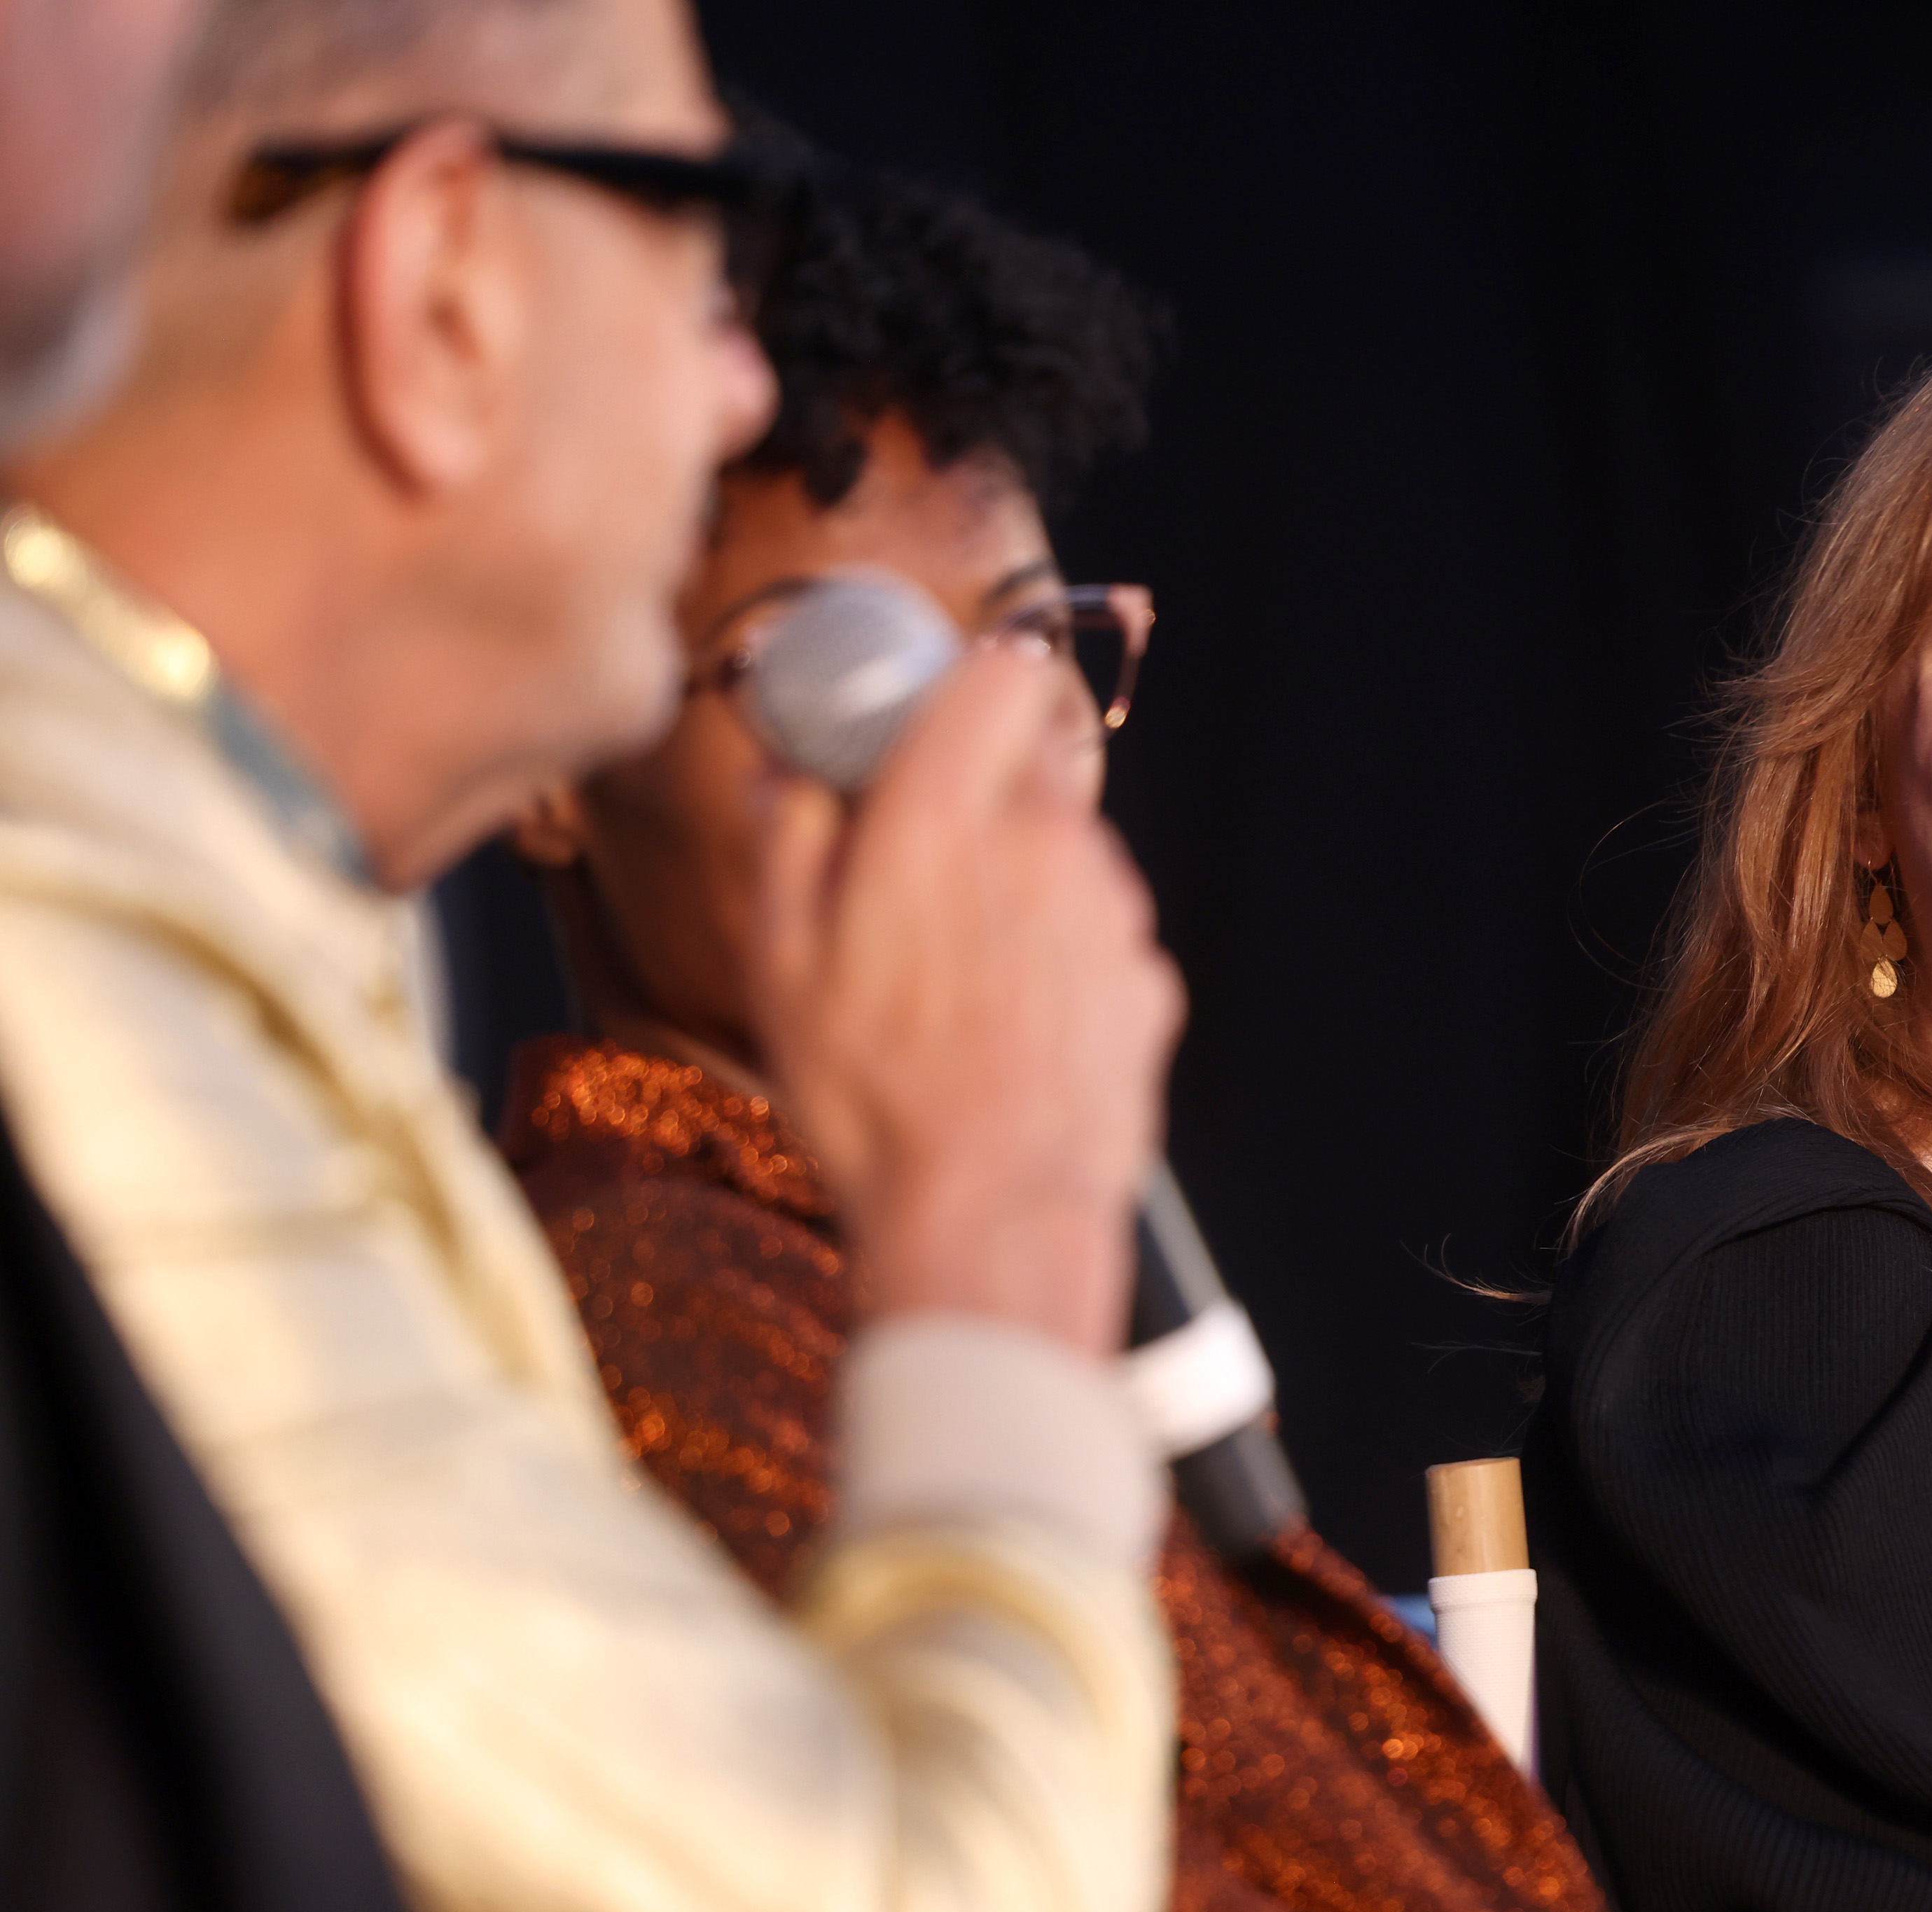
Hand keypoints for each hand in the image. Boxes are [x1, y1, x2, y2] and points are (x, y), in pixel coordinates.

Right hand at [747, 639, 1182, 1353]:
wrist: (992, 1218)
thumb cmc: (876, 1099)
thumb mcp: (782, 962)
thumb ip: (789, 839)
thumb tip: (788, 774)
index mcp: (949, 815)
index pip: (998, 673)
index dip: (963, 687)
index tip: (921, 723)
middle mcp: (1049, 844)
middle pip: (1032, 765)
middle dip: (979, 797)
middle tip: (915, 871)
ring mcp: (1114, 914)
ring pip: (1069, 853)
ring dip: (1020, 883)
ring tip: (955, 975)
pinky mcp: (1148, 981)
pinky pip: (1099, 935)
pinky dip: (1060, 956)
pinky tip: (1009, 1025)